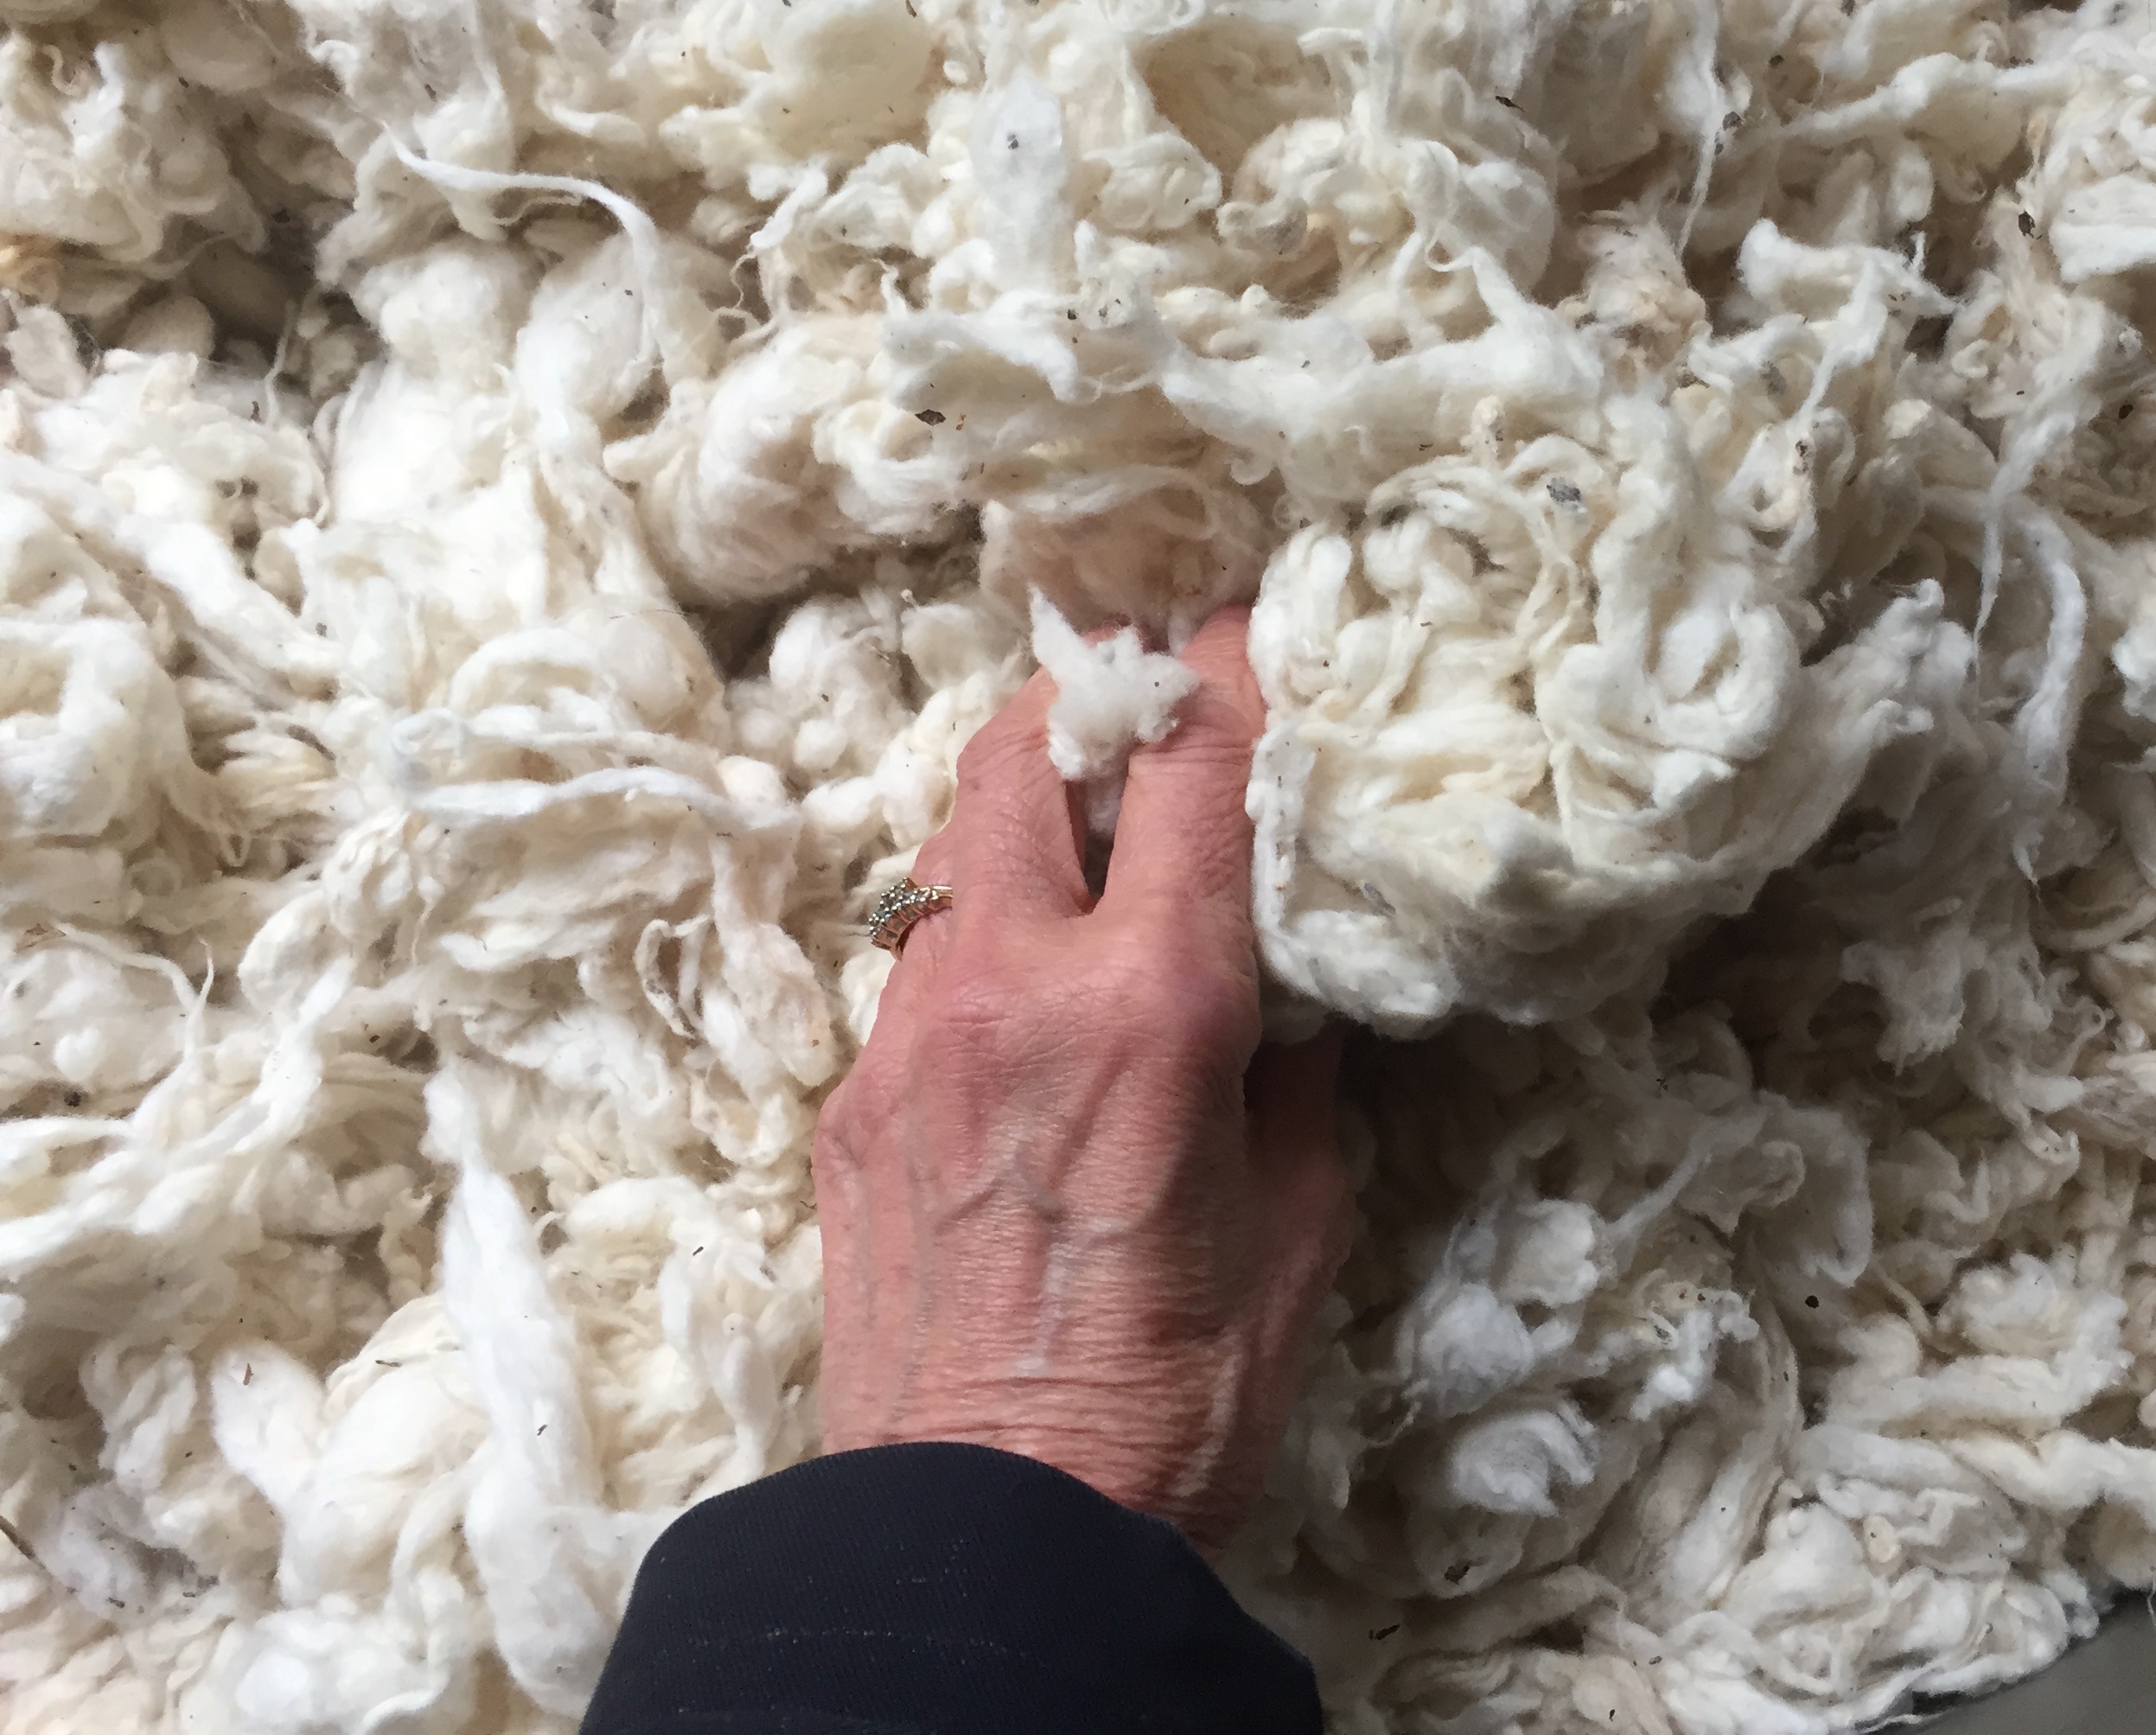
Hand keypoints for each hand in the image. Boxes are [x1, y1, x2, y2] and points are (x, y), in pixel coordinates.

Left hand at [815, 608, 1351, 1551]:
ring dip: (1020, 815)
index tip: (1238, 629)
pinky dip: (978, 933)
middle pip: (1019, 749)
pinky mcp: (849, 1101)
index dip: (1217, 669)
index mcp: (1149, 1008)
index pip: (1185, 764)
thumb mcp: (1296, 1234)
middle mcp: (1009, 987)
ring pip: (948, 846)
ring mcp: (907, 1038)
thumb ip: (1294, 1087)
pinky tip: (1026, 997)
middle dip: (1084, 702)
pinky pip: (914, 961)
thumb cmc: (1174, 1400)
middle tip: (1140, 710)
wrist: (980, 1536)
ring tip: (1084, 846)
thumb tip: (1280, 1009)